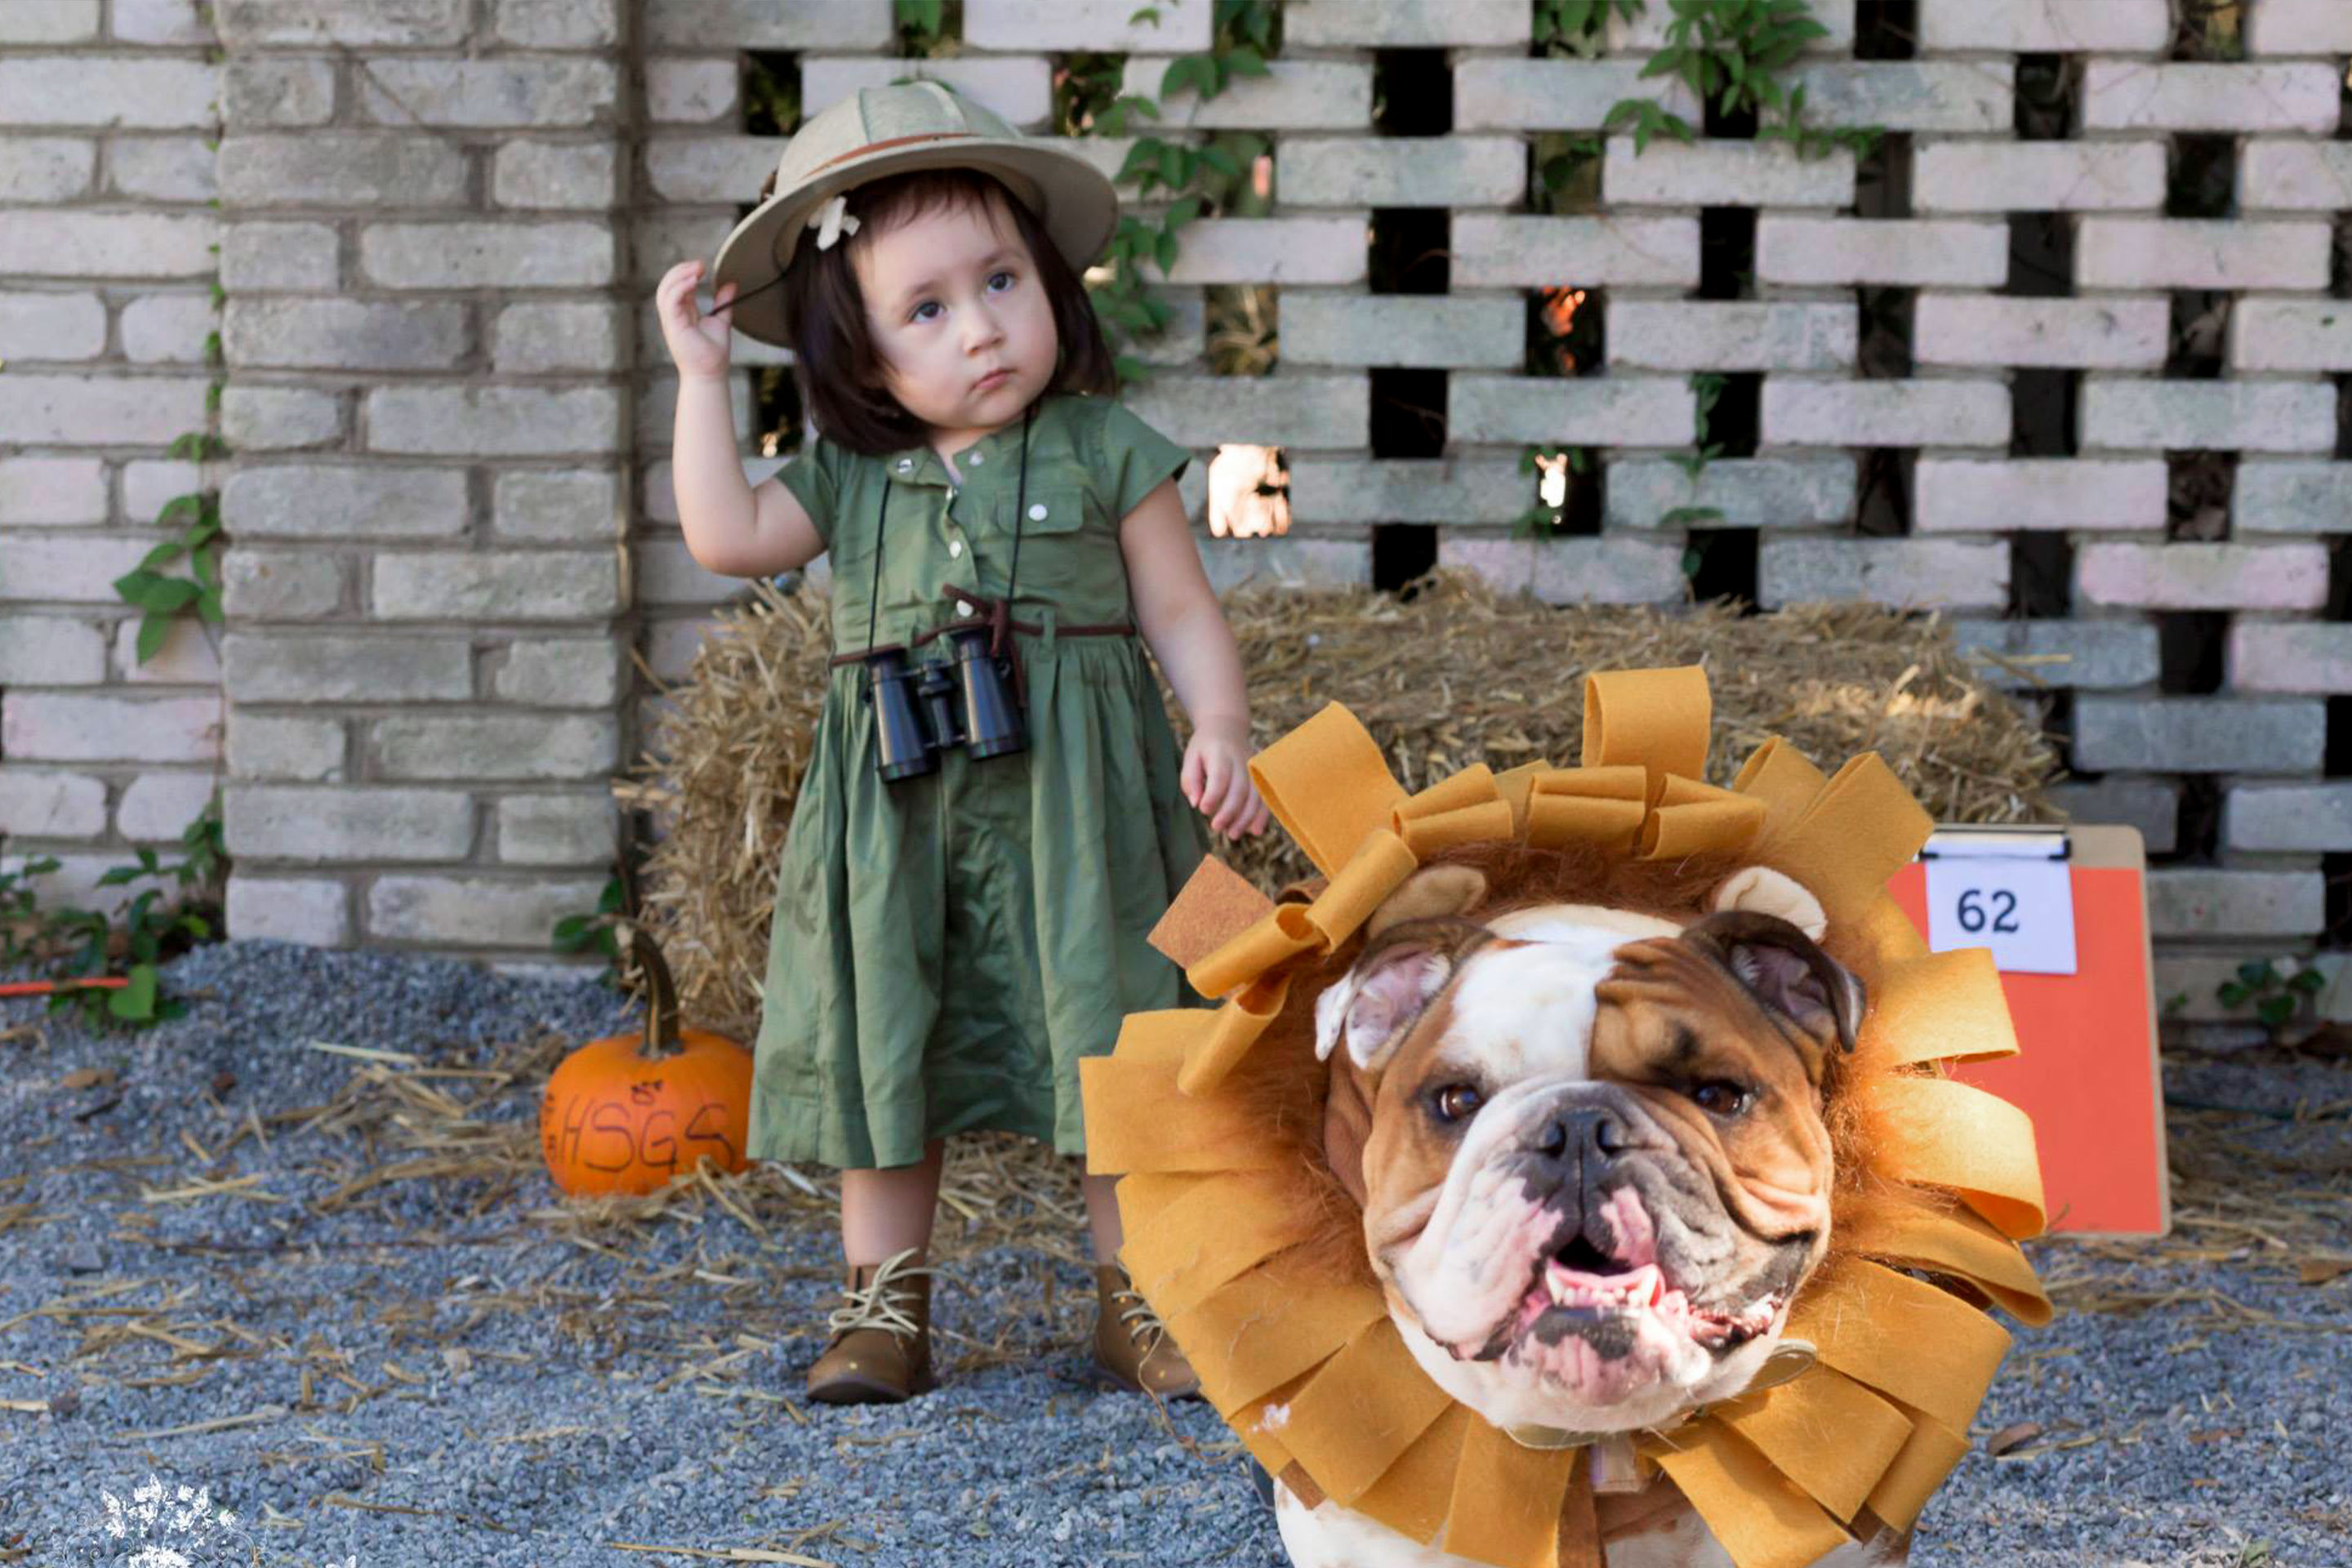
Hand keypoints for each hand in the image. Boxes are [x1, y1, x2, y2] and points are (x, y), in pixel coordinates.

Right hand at [656, 259, 735, 381]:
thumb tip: (731, 284)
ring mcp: (671, 320)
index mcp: (681, 312)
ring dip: (679, 276)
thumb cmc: (713, 353)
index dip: (686, 273)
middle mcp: (673, 315)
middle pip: (667, 284)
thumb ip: (723, 302)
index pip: (676, 286)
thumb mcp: (720, 320)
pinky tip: (693, 281)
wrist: (710, 373)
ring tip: (696, 270)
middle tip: (699, 265)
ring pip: (665, 290)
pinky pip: (670, 301)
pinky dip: (680, 288)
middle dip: (680, 270)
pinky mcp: (673, 326)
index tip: (702, 267)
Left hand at [1180, 720, 1269, 841]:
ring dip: (1246, 818)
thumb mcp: (1191, 757)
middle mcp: (1241, 759)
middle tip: (1216, 827)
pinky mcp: (1261, 776)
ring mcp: (1254, 768)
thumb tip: (1196, 803)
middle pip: (1240, 788)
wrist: (1227, 727)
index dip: (1213, 795)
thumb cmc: (1205, 747)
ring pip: (1255, 795)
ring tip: (1233, 834)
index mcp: (1220, 753)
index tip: (1203, 809)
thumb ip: (1190, 780)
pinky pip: (1265, 797)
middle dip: (1229, 811)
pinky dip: (1262, 815)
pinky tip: (1255, 831)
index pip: (1220, 775)